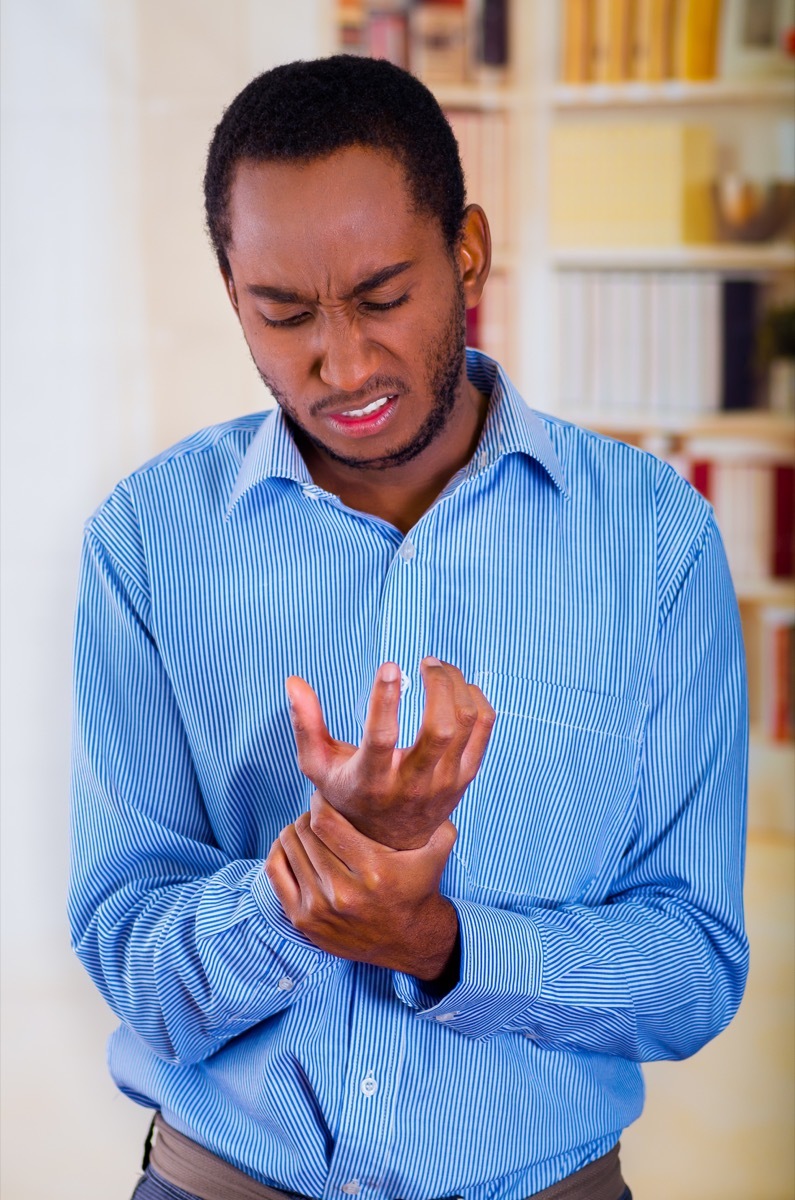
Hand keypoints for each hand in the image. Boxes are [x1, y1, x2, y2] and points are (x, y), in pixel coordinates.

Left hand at [265, 792, 459, 981]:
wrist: (410, 941)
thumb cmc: (418, 888)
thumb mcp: (436, 851)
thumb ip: (437, 817)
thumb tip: (427, 786)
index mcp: (373, 870)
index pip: (325, 822)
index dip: (320, 801)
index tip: (326, 796)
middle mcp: (344, 892)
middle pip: (305, 833)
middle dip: (309, 814)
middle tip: (319, 811)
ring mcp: (320, 909)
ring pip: (290, 849)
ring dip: (296, 831)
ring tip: (309, 828)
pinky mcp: (304, 922)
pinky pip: (275, 873)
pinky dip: (279, 852)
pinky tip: (292, 845)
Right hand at [285, 657, 495, 849]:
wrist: (389, 842)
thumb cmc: (349, 793)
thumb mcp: (318, 766)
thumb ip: (306, 724)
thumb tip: (293, 682)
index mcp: (373, 780)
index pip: (382, 739)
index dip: (386, 700)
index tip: (390, 666)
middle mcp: (413, 784)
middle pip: (440, 729)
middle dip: (438, 686)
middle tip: (425, 663)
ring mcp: (445, 782)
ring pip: (466, 724)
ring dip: (456, 686)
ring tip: (438, 669)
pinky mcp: (466, 776)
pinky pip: (484, 729)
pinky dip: (476, 699)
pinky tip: (458, 687)